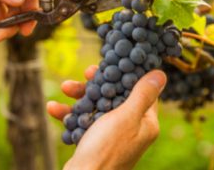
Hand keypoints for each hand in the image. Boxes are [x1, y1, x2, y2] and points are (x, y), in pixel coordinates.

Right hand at [47, 66, 166, 169]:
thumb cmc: (107, 150)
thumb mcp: (126, 117)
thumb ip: (142, 94)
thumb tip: (161, 74)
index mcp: (144, 122)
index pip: (141, 90)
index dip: (127, 75)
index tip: (113, 64)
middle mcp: (130, 127)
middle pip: (116, 96)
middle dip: (97, 84)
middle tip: (87, 73)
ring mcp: (111, 135)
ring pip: (97, 107)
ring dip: (79, 97)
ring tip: (65, 87)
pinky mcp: (94, 142)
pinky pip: (83, 122)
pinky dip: (69, 115)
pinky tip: (53, 108)